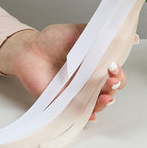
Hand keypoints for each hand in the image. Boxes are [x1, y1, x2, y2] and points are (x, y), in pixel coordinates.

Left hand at [0, 24, 125, 116]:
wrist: (28, 48)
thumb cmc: (52, 39)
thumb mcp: (78, 32)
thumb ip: (97, 35)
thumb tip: (118, 35)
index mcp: (95, 64)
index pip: (114, 74)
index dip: (118, 74)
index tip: (114, 67)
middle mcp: (88, 80)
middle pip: (109, 90)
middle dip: (114, 88)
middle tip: (112, 81)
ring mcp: (76, 92)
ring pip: (96, 103)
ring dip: (104, 102)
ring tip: (106, 97)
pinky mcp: (62, 101)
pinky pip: (76, 112)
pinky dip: (86, 115)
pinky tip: (91, 114)